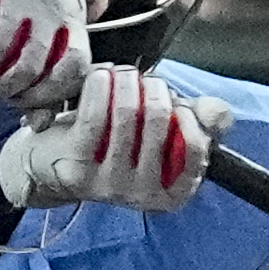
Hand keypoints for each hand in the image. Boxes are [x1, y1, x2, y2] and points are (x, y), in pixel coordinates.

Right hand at [0, 0, 91, 110]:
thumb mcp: (39, 33)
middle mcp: (49, 0)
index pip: (75, 66)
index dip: (51, 93)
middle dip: (3, 88)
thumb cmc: (16, 1)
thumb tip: (37, 124)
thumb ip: (40, 79)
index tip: (26, 102)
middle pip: (30, 63)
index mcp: (70, 17)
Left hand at [0, 63, 230, 209]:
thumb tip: (218, 114)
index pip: (196, 150)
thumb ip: (196, 121)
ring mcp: (110, 185)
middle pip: (161, 121)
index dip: (189, 115)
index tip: (173, 101)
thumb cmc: (109, 146)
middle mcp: (143, 195)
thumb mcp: (158, 135)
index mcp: (171, 193)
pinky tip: (102, 75)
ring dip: (126, 81)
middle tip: (141, 79)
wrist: (50, 165)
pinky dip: (102, 85)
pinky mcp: (79, 168)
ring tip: (120, 74)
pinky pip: (97, 115)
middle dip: (154, 87)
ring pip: (128, 114)